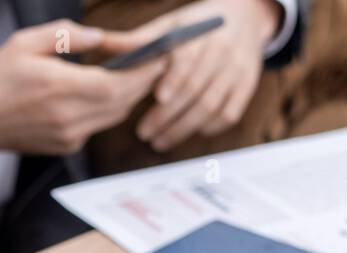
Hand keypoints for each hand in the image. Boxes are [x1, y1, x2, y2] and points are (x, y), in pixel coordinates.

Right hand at [0, 19, 165, 169]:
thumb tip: (104, 37)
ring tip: (139, 74)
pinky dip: (109, 108)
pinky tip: (109, 92)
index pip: (119, 83)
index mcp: (61, 88)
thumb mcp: (27, 42)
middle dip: (144, 82)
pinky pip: (99, 125)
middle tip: (158, 62)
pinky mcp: (67, 146)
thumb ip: (68, 36)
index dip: (145, 70)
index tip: (161, 54)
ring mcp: (70, 136)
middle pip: (124, 102)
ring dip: (129, 96)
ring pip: (115, 116)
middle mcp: (69, 117)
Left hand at [136, 0, 282, 151]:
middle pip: (196, 90)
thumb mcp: (169, 24)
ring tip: (159, 142)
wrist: (243, 16)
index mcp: (200, 34)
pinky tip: (187, 133)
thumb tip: (100, 44)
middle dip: (167, 116)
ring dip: (183, 129)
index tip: (157, 98)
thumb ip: (137, 39)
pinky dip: (206, 128)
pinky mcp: (246, 86)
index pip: (188, 58)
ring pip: (211, 107)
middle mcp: (223, 51)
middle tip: (144, 133)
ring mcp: (237, 70)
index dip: (174, 79)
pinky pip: (228, 114)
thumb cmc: (195, 26)